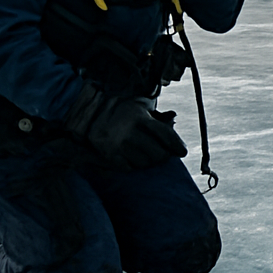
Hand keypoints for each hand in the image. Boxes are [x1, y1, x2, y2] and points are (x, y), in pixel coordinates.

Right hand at [64, 83, 186, 169]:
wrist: (90, 110)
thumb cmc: (122, 107)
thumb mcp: (141, 104)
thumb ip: (157, 116)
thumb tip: (174, 126)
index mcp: (139, 117)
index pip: (164, 134)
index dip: (176, 145)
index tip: (182, 152)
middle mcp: (128, 131)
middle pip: (157, 154)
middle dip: (163, 155)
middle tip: (163, 154)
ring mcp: (117, 144)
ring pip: (144, 163)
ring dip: (149, 162)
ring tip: (148, 155)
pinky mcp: (108, 154)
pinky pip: (128, 168)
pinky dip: (134, 165)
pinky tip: (134, 158)